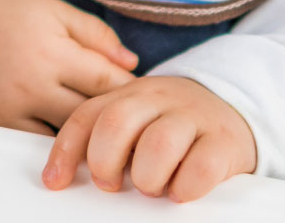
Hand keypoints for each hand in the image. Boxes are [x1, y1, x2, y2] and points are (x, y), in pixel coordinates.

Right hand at [0, 0, 138, 133]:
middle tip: (134, 124)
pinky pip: (31, 144)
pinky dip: (51, 144)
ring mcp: (8, 109)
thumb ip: (95, 35)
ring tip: (107, 135)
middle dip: (112, 119)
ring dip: (85, 137)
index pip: (105, 81)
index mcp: (51, 51)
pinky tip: (69, 140)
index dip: (130, 92)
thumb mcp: (54, 11)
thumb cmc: (9, 15)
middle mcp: (29, 84)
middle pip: (87, 115)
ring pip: (61, 137)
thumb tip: (132, 64)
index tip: (145, 98)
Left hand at [42, 75, 256, 202]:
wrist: (230, 108)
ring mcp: (192, 116)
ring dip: (147, 177)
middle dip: (105, 161)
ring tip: (152, 186)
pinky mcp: (223, 141)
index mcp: (129, 94)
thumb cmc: (171, 124)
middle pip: (116, 122)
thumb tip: (62, 177)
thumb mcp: (136, 120)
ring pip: (158, 144)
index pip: (88, 116)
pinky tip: (181, 191)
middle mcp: (158, 98)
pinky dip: (185, 187)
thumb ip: (105, 136)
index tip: (54, 183)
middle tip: (112, 182)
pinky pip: (201, 166)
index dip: (66, 150)